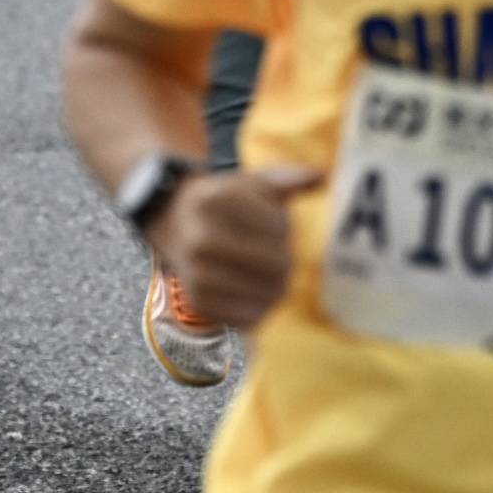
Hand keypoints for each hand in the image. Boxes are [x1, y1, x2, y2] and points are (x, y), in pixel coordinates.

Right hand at [147, 165, 318, 331]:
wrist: (172, 221)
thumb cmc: (222, 201)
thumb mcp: (249, 182)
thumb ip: (287, 178)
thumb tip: (321, 175)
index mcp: (216, 201)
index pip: (280, 227)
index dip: (286, 228)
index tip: (275, 225)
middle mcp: (202, 239)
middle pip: (277, 263)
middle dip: (285, 259)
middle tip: (278, 254)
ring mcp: (197, 272)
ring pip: (267, 292)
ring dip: (277, 285)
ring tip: (269, 274)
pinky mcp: (198, 301)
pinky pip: (249, 317)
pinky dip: (260, 308)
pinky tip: (255, 291)